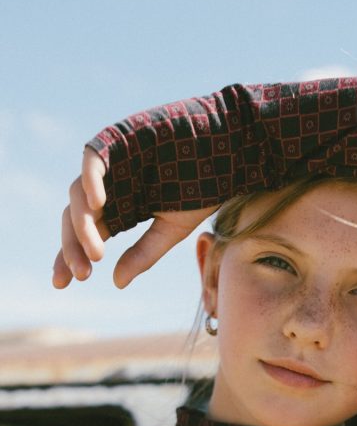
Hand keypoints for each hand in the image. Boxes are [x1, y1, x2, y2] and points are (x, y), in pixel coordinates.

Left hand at [52, 147, 218, 289]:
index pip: (85, 236)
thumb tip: (116, 283)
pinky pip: (93, 160)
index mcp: (120, 211)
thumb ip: (144, 254)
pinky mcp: (118, 141)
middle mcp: (110, 190)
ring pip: (78, 195)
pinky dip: (91, 181)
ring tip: (96, 252)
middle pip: (75, 219)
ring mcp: (111, 166)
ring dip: (83, 225)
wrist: (224, 150)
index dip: (69, 258)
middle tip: (81, 274)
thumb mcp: (172, 230)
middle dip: (72, 247)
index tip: (63, 284)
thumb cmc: (201, 188)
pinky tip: (97, 205)